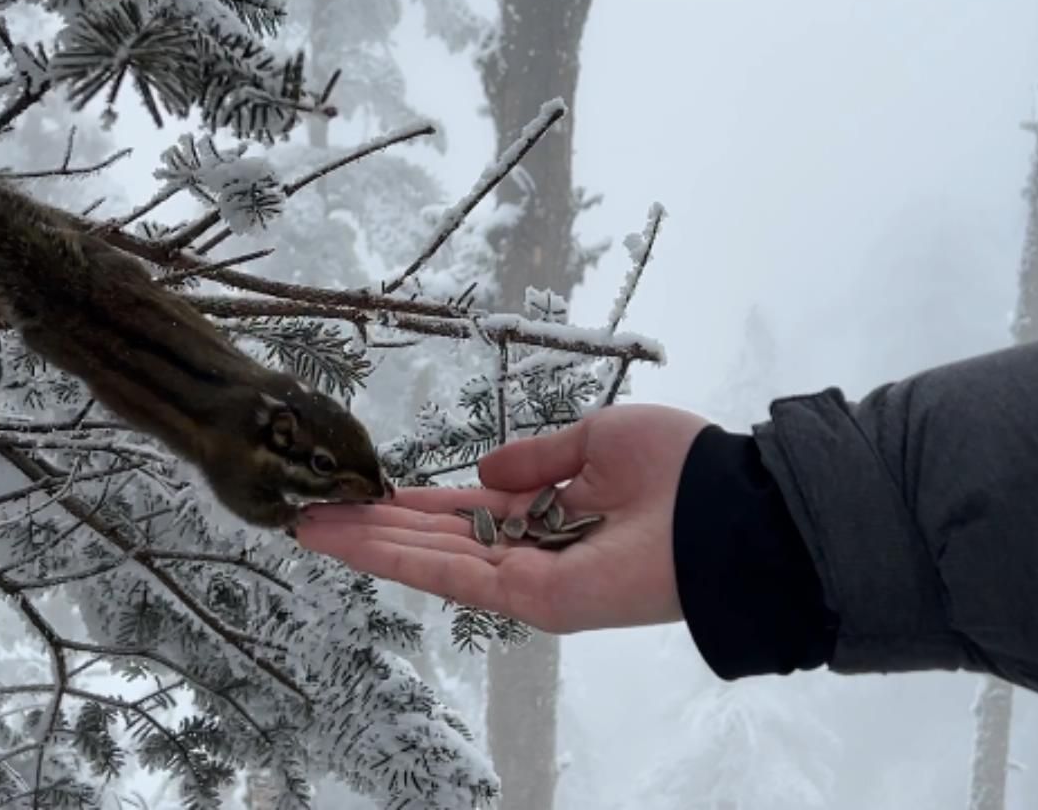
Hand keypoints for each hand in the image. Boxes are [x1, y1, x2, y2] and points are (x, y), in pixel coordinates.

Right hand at [296, 404, 711, 633]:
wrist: (727, 511)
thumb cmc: (678, 469)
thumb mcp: (597, 438)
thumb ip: (538, 456)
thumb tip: (482, 473)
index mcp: (549, 513)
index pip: (465, 514)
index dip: (412, 505)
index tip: (363, 493)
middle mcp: (532, 551)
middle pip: (434, 543)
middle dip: (371, 530)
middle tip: (310, 516)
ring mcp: (528, 580)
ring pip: (431, 563)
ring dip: (368, 546)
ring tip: (311, 528)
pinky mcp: (532, 599)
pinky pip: (455, 579)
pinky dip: (402, 562)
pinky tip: (356, 545)